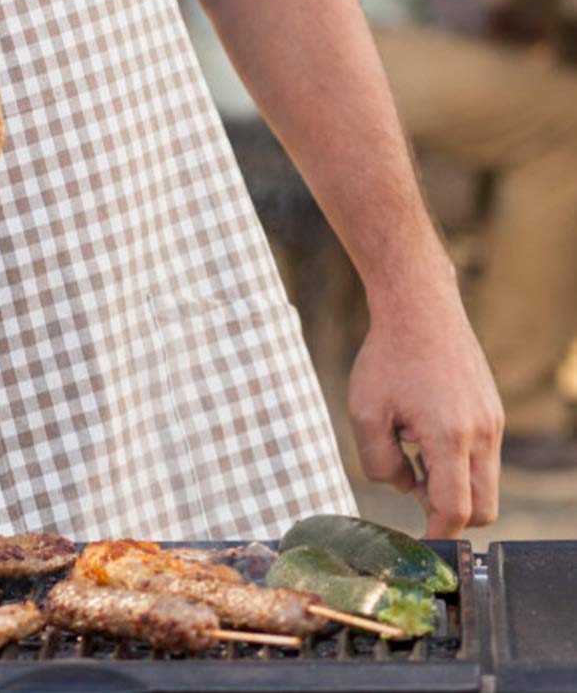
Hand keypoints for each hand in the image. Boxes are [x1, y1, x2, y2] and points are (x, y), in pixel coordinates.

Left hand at [348, 285, 502, 535]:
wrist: (419, 309)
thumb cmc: (387, 358)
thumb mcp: (364, 411)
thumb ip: (379, 463)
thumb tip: (405, 489)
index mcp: (449, 438)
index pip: (455, 510)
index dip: (438, 534)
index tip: (423, 547)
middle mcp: (482, 435)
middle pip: (483, 508)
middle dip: (450, 512)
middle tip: (413, 482)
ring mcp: (493, 423)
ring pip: (485, 482)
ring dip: (453, 481)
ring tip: (412, 441)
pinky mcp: (493, 412)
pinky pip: (483, 456)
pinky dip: (459, 459)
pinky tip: (425, 426)